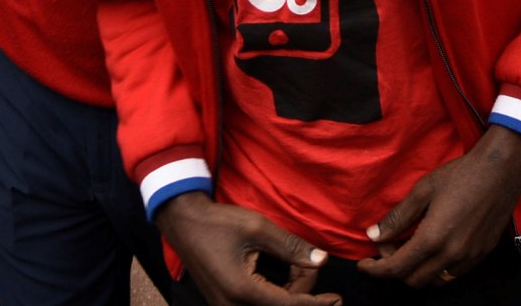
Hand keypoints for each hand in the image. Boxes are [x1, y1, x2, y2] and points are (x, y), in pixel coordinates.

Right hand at [155, 192, 336, 305]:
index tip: (336, 298)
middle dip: (301, 291)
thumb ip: (291, 247)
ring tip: (295, 266)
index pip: (288, 305)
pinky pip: (257, 305)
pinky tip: (283, 275)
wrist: (184, 223)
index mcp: (241, 290)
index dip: (316, 303)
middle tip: (307, 264)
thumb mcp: (259, 229)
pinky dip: (275, 294)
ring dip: (289, 294)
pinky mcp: (224, 303)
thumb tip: (321, 261)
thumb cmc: (219, 223)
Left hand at [359, 127, 520, 288]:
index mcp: (433, 239)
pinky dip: (437, 268)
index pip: (396, 268)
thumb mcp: (423, 191)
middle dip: (395, 268)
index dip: (375, 270)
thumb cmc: (461, 175)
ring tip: (412, 245)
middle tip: (390, 244)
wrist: (502, 169)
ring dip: (417, 270)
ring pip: (434, 281)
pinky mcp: (482, 254)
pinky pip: (453, 274)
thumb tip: (373, 235)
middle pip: (413, 280)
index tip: (364, 264)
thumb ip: (397, 217)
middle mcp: (451, 255)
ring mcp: (469, 258)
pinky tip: (435, 246)